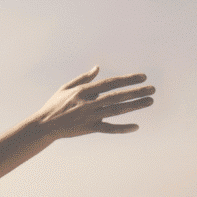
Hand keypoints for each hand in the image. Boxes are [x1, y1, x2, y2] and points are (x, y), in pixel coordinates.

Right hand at [34, 67, 154, 138]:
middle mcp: (88, 103)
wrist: (44, 126)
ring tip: (150, 101)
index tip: (143, 77)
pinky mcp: (89, 129)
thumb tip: (98, 68)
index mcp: (83, 91)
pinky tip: (136, 126)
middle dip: (136, 92)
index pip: (110, 83)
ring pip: (116, 110)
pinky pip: (109, 128)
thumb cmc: (54, 105)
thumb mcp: (66, 88)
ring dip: (134, 106)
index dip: (127, 80)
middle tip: (152, 89)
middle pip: (117, 96)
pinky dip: (122, 128)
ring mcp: (90, 117)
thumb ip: (84, 78)